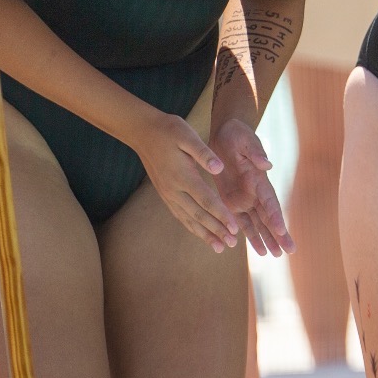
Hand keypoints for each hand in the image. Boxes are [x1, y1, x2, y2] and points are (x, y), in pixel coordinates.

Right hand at [131, 112, 239, 250]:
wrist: (143, 132)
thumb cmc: (169, 130)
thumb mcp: (187, 135)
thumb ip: (204, 153)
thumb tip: (219, 168)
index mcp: (183, 176)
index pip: (206, 200)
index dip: (221, 215)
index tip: (234, 227)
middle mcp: (174, 189)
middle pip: (198, 215)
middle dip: (216, 230)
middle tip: (232, 243)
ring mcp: (168, 194)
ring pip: (188, 219)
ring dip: (205, 233)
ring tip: (219, 247)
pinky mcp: (165, 194)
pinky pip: (180, 215)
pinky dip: (192, 226)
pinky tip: (201, 234)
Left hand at [210, 118, 292, 256]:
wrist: (226, 135)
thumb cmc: (237, 136)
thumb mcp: (245, 141)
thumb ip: (255, 153)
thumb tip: (266, 164)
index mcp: (259, 180)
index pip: (270, 202)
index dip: (276, 216)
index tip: (282, 231)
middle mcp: (255, 193)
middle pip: (268, 218)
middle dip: (278, 235)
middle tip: (289, 251)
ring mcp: (245, 199)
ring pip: (258, 224)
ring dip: (266, 239)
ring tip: (275, 255)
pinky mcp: (232, 201)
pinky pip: (242, 222)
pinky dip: (249, 236)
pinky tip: (258, 249)